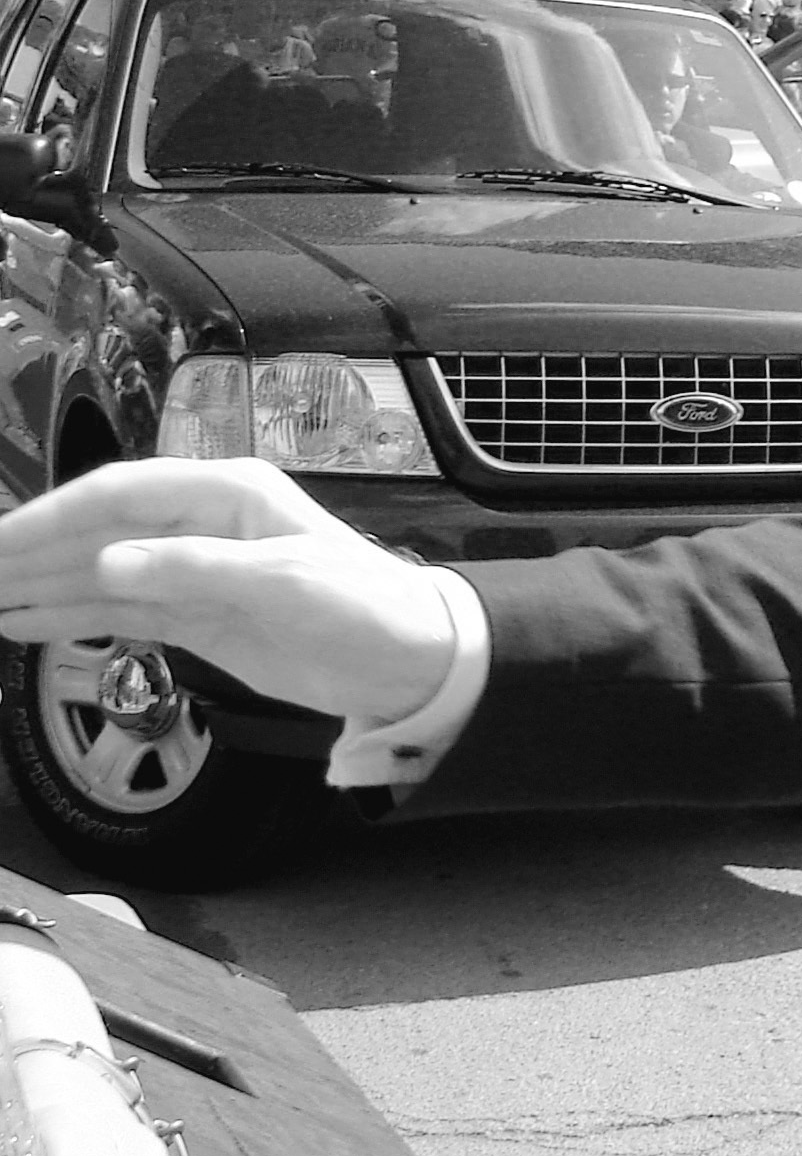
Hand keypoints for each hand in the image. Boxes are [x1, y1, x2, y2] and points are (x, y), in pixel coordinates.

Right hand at [0, 458, 455, 720]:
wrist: (409, 661)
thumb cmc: (362, 606)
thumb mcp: (283, 583)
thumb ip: (193, 571)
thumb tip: (108, 563)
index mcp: (226, 494)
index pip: (118, 494)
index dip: (51, 518)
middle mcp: (202, 523)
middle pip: (97, 530)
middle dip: (29, 551)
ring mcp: (195, 569)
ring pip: (97, 571)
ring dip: (37, 585)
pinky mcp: (196, 614)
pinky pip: (119, 608)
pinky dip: (69, 615)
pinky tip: (22, 621)